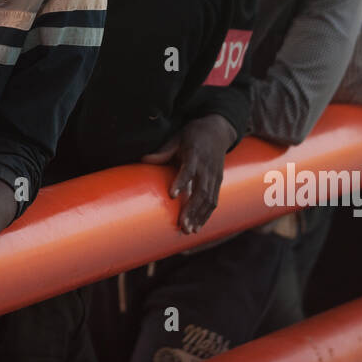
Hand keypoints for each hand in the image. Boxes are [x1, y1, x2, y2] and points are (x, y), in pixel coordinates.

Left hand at [141, 114, 234, 233]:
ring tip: (189, 231)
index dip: (181, 182)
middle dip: (192, 209)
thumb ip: (163, 152)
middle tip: (182, 225)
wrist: (218, 130)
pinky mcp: (218, 181)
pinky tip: (198, 227)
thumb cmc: (194, 134)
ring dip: (200, 216)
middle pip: (202, 190)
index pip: (189, 170)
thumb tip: (143, 160)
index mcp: (195, 154)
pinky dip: (206, 215)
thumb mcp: (177, 138)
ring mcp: (215, 176)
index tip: (172, 195)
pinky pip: (214, 200)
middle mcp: (207, 167)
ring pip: (209, 199)